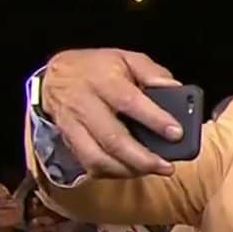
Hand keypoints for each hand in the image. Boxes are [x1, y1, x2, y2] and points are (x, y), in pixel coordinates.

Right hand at [40, 48, 182, 177]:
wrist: (56, 75)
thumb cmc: (98, 68)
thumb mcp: (126, 58)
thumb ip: (152, 73)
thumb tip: (176, 89)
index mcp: (102, 80)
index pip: (128, 101)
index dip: (154, 119)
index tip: (176, 133)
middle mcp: (84, 103)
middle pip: (113, 138)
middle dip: (143, 158)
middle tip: (167, 167)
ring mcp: (73, 124)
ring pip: (97, 157)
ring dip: (128, 170)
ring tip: (151, 170)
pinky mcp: (68, 140)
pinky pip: (88, 164)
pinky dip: (112, 172)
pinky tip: (131, 170)